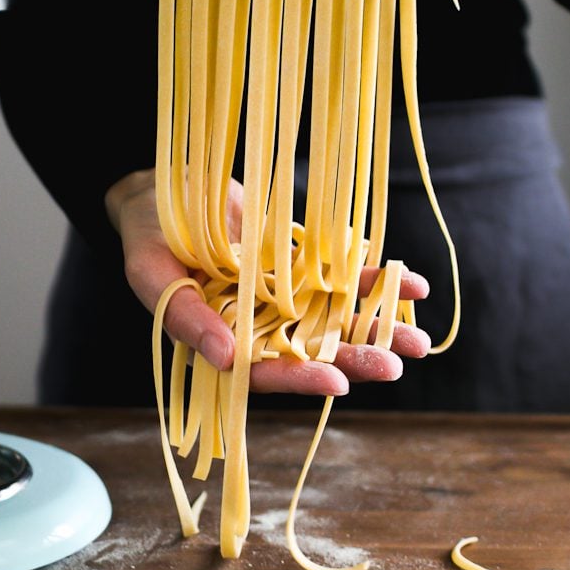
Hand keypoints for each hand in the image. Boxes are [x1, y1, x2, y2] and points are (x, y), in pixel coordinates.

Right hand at [105, 168, 430, 395]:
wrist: (168, 186)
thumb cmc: (148, 235)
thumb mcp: (152, 273)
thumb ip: (186, 317)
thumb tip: (225, 358)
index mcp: (222, 339)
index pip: (264, 371)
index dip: (300, 379)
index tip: (338, 382)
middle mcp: (260, 325)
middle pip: (312, 350)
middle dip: (354, 358)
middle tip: (396, 365)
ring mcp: (286, 294)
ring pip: (336, 318)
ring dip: (377, 328)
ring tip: (420, 342)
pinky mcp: (302, 263)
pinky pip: (343, 275)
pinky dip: (376, 281)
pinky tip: (414, 287)